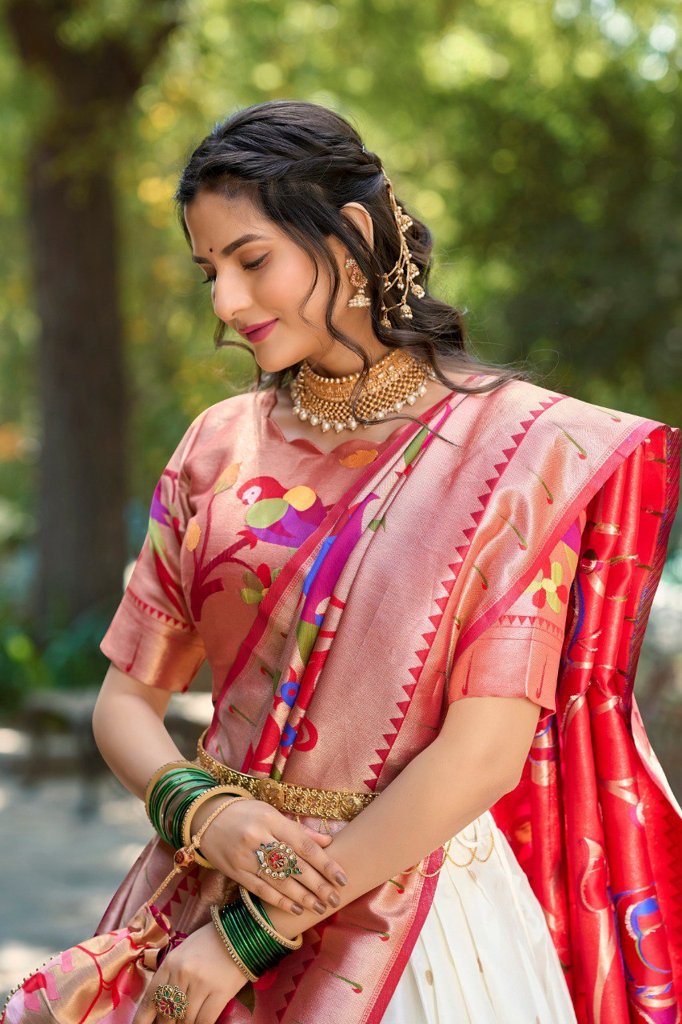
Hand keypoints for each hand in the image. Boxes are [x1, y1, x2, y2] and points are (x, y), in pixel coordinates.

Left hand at [132, 922, 245, 1023]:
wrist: (242, 931)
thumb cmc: (210, 941)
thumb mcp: (183, 952)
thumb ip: (171, 976)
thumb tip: (161, 1007)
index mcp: (170, 963)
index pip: (150, 999)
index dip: (142, 1020)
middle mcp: (182, 974)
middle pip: (166, 1013)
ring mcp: (201, 984)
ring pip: (184, 1021)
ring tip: (185, 1023)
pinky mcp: (220, 992)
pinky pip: (204, 1021)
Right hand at [193, 795, 347, 916]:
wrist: (206, 818)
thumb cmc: (245, 813)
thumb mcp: (271, 813)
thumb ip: (298, 830)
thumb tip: (328, 842)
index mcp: (271, 819)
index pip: (304, 845)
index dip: (325, 863)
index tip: (342, 878)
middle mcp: (258, 838)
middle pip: (294, 866)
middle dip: (317, 885)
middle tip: (335, 899)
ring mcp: (245, 857)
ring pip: (279, 881)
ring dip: (302, 897)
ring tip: (320, 907)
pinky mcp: (235, 872)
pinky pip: (261, 890)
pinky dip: (279, 901)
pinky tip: (296, 909)